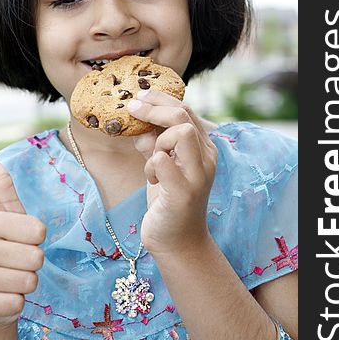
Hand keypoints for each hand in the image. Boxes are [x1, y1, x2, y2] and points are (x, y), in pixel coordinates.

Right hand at [0, 157, 45, 327]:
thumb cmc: (8, 249)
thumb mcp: (9, 217)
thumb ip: (1, 186)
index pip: (38, 231)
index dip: (38, 239)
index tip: (23, 240)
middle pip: (36, 257)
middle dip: (34, 264)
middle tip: (18, 264)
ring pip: (29, 281)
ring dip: (27, 284)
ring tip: (11, 280)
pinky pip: (17, 304)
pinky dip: (17, 304)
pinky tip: (3, 298)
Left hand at [127, 90, 216, 255]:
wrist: (176, 241)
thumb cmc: (167, 199)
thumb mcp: (160, 164)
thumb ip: (154, 142)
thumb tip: (138, 120)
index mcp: (203, 148)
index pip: (185, 110)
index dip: (160, 99)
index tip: (138, 97)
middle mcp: (206, 158)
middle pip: (183, 115)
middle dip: (153, 109)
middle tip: (132, 109)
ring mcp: (198, 175)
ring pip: (181, 133)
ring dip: (157, 141)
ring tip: (151, 161)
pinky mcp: (184, 193)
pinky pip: (163, 162)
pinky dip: (151, 165)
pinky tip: (152, 180)